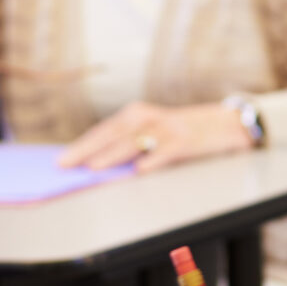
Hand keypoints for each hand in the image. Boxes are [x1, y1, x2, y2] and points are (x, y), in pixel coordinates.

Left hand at [57, 102, 253, 171]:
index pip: (104, 131)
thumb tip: (93, 164)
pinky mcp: (187, 141)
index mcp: (138, 115)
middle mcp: (150, 118)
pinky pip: (167, 151)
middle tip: (66, 164)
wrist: (226, 124)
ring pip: (135, 140)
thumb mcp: (154, 132)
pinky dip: (154, 159)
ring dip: (113, 154)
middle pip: (113, 133)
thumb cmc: (182, 132)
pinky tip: (140, 170)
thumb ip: (128, 144)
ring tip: (94, 168)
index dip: (81, 145)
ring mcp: (169, 129)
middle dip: (88, 149)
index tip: (60, 160)